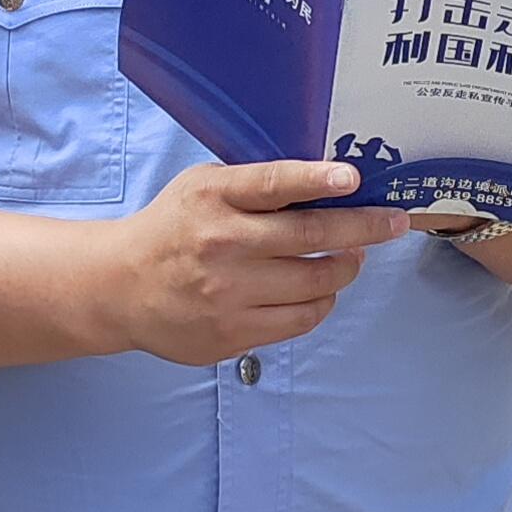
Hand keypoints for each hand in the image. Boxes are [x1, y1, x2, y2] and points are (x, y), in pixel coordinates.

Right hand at [100, 160, 410, 365]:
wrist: (120, 287)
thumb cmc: (173, 228)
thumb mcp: (203, 187)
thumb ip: (254, 185)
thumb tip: (329, 183)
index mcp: (212, 199)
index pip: (273, 184)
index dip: (317, 179)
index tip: (352, 178)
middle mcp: (221, 245)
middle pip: (309, 238)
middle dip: (362, 229)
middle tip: (391, 223)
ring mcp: (227, 295)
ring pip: (315, 284)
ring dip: (345, 268)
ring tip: (350, 258)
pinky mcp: (232, 333)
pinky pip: (300, 320)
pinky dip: (322, 302)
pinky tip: (321, 289)